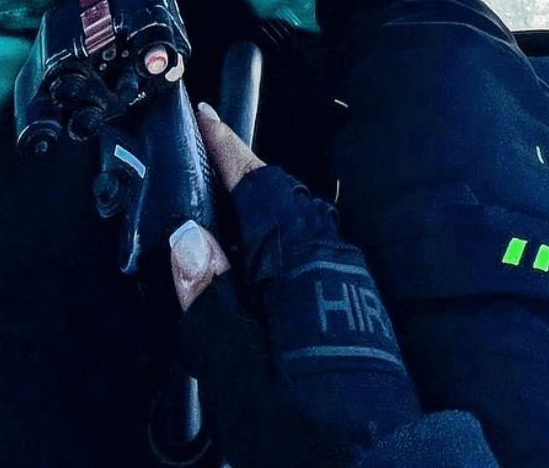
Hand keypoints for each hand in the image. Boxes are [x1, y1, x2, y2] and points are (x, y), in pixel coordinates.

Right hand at [170, 103, 421, 467]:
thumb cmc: (311, 432)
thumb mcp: (240, 374)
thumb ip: (211, 303)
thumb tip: (188, 240)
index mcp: (302, 264)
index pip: (258, 186)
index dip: (227, 149)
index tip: (204, 116)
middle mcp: (334, 261)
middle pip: (282, 202)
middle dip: (244, 178)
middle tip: (205, 162)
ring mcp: (351, 286)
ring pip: (299, 230)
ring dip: (263, 216)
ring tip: (225, 217)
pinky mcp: (359, 314)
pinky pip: (313, 259)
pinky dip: (280, 251)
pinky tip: (262, 278)